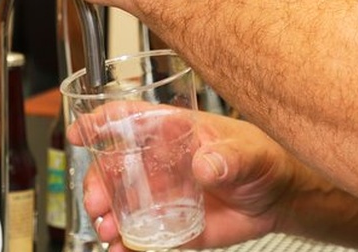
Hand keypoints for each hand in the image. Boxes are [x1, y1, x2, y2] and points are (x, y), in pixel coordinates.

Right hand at [72, 110, 294, 251]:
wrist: (279, 197)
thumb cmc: (262, 159)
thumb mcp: (248, 153)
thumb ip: (229, 158)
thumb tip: (207, 165)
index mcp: (173, 132)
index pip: (130, 119)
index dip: (100, 122)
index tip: (79, 132)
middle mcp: (160, 162)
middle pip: (115, 166)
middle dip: (97, 183)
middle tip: (96, 202)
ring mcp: (163, 194)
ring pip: (121, 203)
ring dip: (107, 216)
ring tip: (107, 230)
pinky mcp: (172, 224)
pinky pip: (142, 234)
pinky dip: (127, 244)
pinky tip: (121, 249)